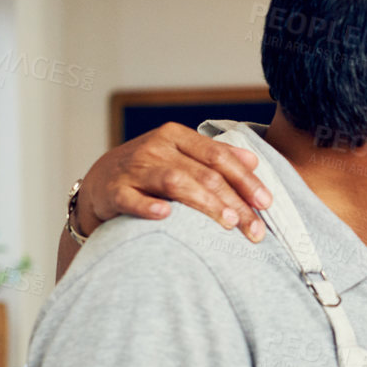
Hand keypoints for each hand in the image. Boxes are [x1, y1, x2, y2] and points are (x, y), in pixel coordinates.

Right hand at [76, 123, 271, 242]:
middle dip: (234, 202)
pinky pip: (131, 199)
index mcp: (176, 136)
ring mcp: (133, 168)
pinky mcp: (112, 191)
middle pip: (204, 173)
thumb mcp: (180, 156)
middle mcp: (156, 148)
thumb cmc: (150, 171)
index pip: (219, 157)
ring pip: (174, 182)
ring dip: (205, 202)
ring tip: (229, 222)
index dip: (245, 180)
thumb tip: (253, 161)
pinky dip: (148, 207)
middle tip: (255, 229)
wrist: (98, 182)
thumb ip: (216, 157)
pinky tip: (167, 215)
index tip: (267, 203)